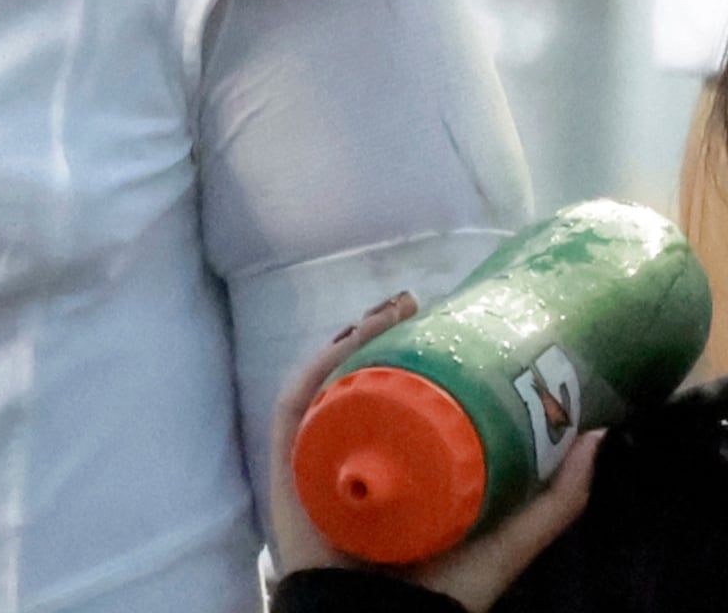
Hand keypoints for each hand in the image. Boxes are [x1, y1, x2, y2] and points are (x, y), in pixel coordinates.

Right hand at [272, 292, 600, 612]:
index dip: (413, 353)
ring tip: (385, 312)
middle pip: (358, 381)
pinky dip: (312, 371)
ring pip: (325, 385)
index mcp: (400, 467)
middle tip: (411, 304)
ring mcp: (317, 457)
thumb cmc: (446, 588)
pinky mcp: (289, 467)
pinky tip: (342, 343)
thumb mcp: (512, 537)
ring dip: (349, 340)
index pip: (398, 398)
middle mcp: (356, 454)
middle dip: (379, 335)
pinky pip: (293, 408)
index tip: (442, 318)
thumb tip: (598, 435)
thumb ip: (557, 498)